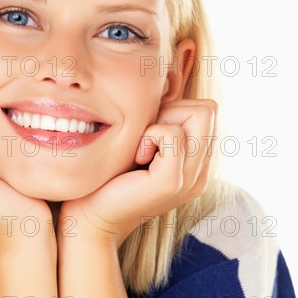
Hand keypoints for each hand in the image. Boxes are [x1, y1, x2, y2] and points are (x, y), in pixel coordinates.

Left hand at [58, 99, 216, 247]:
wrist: (89, 214)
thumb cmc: (109, 174)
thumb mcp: (141, 141)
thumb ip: (161, 121)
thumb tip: (167, 83)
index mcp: (197, 164)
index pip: (208, 111)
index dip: (176, 108)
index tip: (148, 130)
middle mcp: (201, 172)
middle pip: (208, 109)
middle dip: (172, 111)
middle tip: (144, 138)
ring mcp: (190, 179)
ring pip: (197, 115)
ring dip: (161, 122)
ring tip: (141, 148)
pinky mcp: (172, 182)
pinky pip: (171, 134)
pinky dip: (149, 136)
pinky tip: (136, 157)